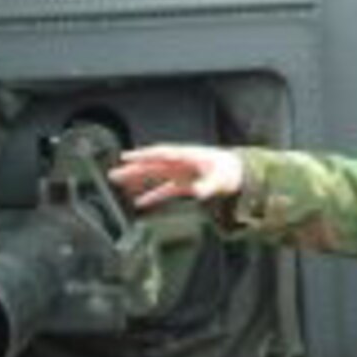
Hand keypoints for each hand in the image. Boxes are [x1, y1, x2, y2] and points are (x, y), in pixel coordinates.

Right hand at [109, 144, 244, 208]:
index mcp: (187, 156)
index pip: (160, 154)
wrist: (242, 173)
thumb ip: (208, 185)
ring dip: (138, 180)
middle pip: (153, 165)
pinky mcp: (184, 184)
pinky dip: (153, 195)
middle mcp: (181, 163)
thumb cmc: (232, 170)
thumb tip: (199, 192)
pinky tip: (140, 202)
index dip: (143, 155)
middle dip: (133, 169)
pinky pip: (165, 189)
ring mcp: (181, 173)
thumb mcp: (221, 179)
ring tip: (119, 184)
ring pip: (155, 176)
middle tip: (114, 173)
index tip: (126, 157)